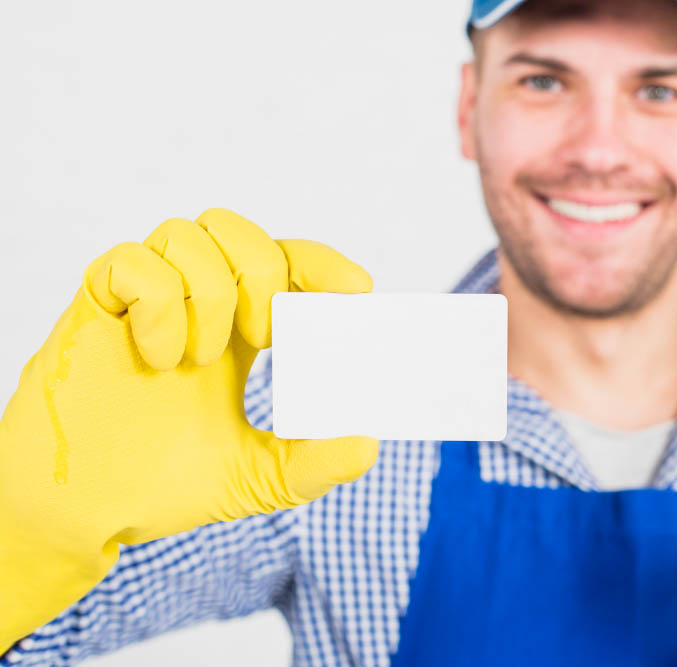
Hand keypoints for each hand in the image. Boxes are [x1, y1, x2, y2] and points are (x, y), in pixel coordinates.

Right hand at [0, 209, 377, 651]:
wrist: (83, 513)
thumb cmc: (162, 485)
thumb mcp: (258, 479)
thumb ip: (314, 463)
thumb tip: (368, 442)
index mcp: (237, 331)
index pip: (286, 266)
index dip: (322, 264)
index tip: (357, 289)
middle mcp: (192, 305)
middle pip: (239, 231)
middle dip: (266, 273)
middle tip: (266, 338)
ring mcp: (143, 303)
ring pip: (188, 233)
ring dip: (209, 293)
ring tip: (199, 360)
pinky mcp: (96, 309)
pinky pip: (130, 263)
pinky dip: (158, 304)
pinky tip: (157, 359)